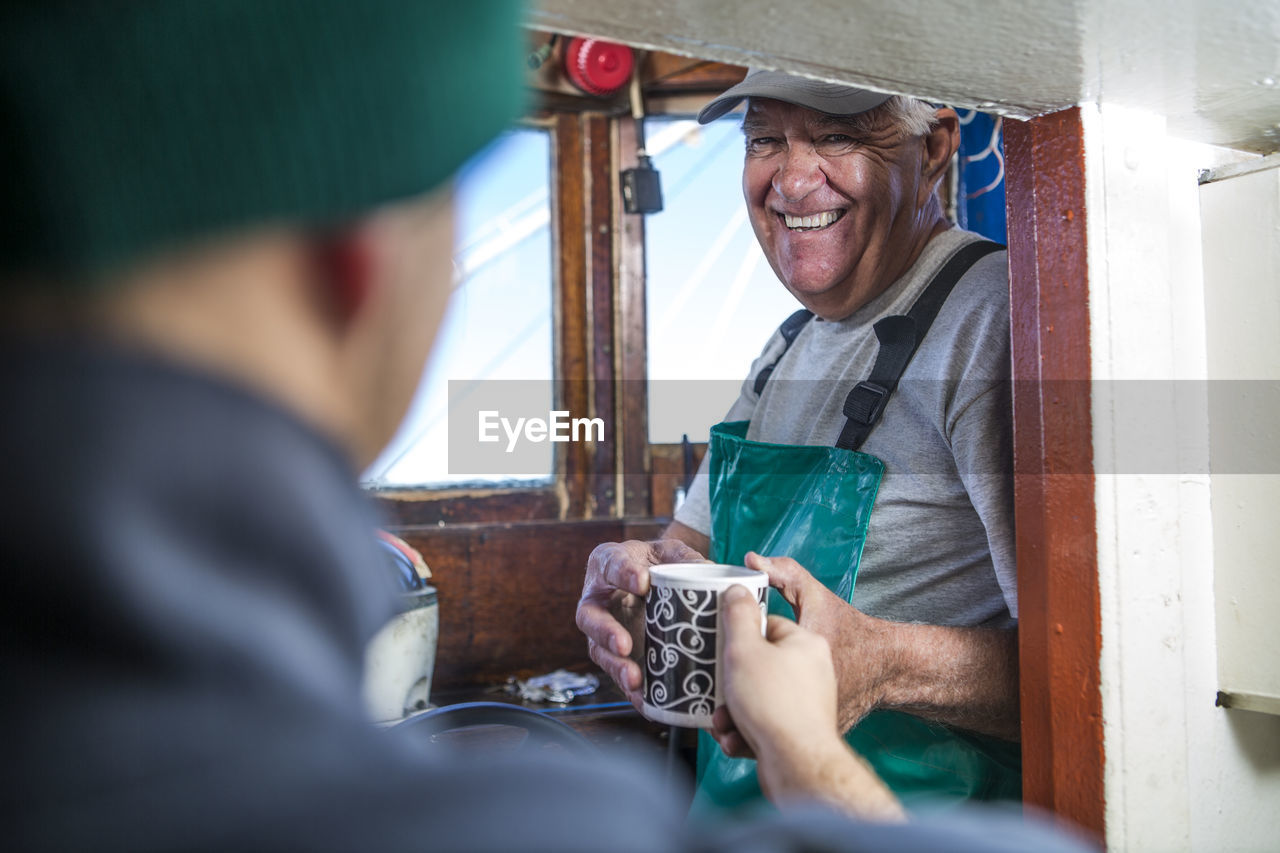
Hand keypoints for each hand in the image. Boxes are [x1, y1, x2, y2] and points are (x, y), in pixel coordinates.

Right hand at [576, 538, 705, 707]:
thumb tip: (706, 572)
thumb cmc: (656, 561)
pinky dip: (630, 689)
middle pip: (590, 616)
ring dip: (615, 666)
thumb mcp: (670, 552)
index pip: (610, 565)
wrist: (653, 579)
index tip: (642, 581)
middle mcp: (597, 598)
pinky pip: (618, 673)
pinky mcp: (616, 653)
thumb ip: (686, 558)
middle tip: (624, 644)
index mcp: (607, 563)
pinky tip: (646, 701)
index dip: (623, 574)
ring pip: (598, 650)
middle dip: (605, 632)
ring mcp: (603, 629)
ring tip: (634, 679)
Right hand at [716, 583, 904, 820]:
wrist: (799, 764)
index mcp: (805, 643)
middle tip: (716, 691)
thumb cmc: (776, 705)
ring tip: (724, 722)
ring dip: (732, 711)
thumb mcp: (745, 649)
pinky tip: (735, 739)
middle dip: (729, 683)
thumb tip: (736, 590)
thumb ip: (737, 615)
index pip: (767, 626)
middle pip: (758, 665)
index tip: (722, 648)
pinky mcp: (798, 730)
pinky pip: (765, 722)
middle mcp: (811, 671)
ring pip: (757, 698)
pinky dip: (746, 731)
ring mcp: (807, 703)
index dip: (738, 637)